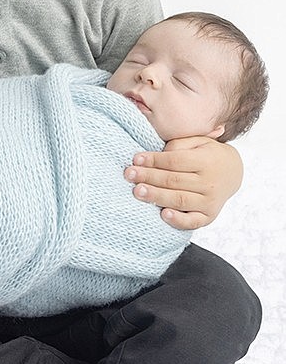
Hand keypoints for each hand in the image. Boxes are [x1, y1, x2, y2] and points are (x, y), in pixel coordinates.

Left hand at [124, 136, 242, 229]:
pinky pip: (193, 222)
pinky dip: (179, 220)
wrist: (233, 172)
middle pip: (174, 180)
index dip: (154, 160)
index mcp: (206, 161)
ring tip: (138, 191)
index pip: (175, 161)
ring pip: (180, 200)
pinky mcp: (209, 216)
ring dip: (157, 196)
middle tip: (129, 174)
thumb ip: (178, 145)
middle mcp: (209, 183)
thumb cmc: (206, 154)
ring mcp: (210, 202)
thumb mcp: (197, 141)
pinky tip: (163, 215)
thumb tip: (157, 155)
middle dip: (149, 177)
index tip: (136, 159)